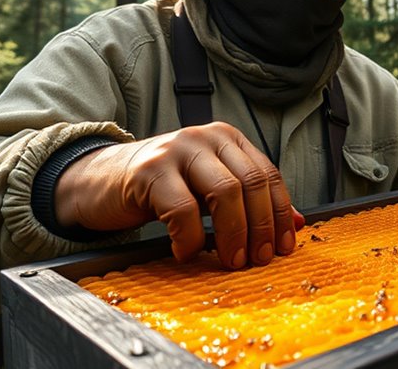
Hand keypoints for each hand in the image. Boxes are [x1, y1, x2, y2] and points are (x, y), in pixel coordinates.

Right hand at [55, 122, 297, 268]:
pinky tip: (187, 252)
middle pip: (250, 183)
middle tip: (258, 260)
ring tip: (231, 260)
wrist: (100, 180)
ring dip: (233, 234)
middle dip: (260, 227)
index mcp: (228, 138)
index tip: (283, 246)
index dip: (280, 213)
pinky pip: (183, 210)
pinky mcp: (149, 171)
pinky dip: (190, 239)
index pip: (268, 174)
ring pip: (224, 193)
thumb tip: (297, 224)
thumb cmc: (162, 187)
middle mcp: (206, 137)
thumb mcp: (209, 189)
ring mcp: (176, 150)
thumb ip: (249, 201)